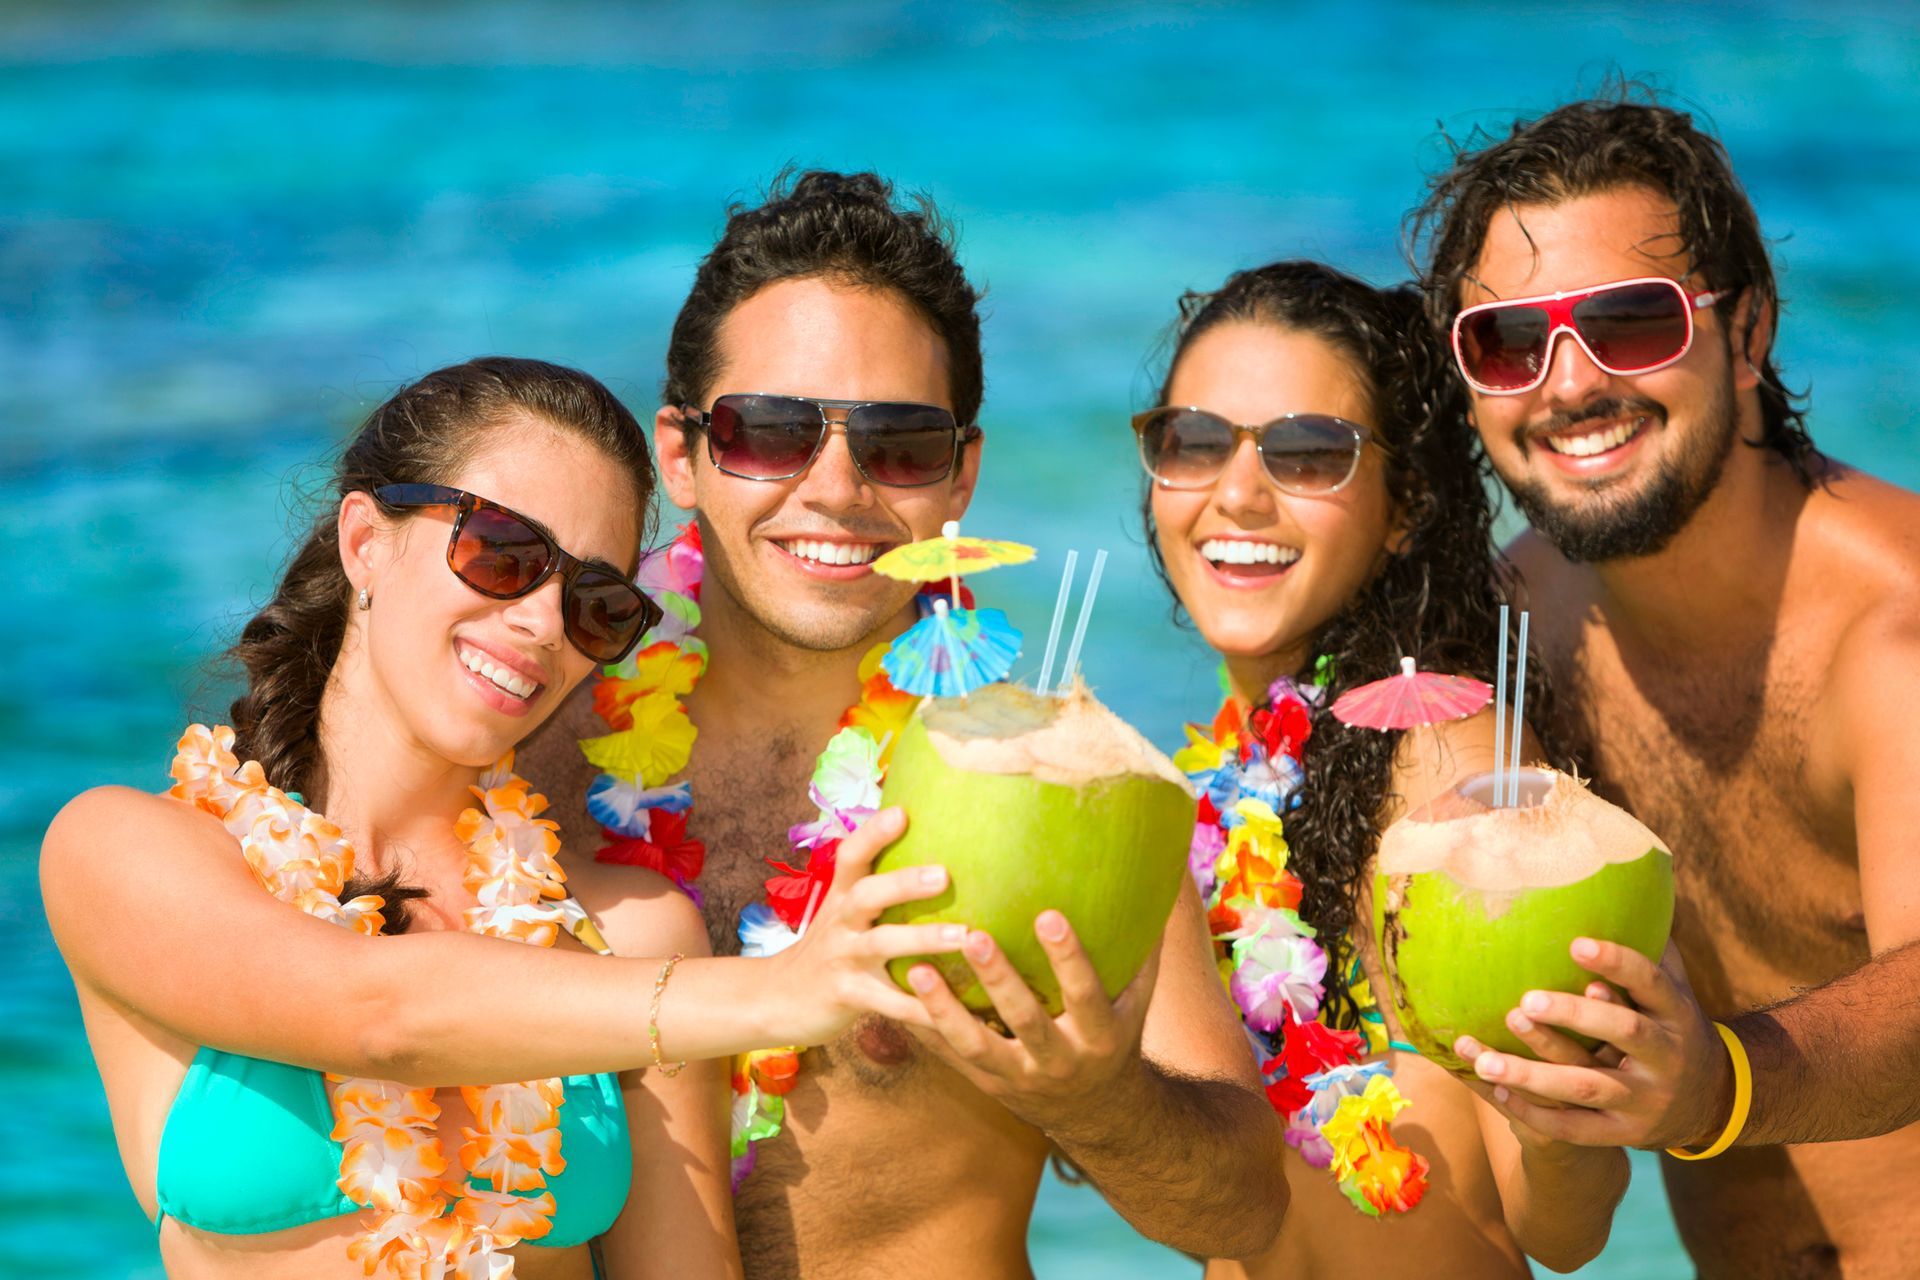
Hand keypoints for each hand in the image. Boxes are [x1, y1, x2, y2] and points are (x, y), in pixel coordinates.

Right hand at [765, 808, 966, 1044]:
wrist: (776, 1000)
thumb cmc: (827, 950)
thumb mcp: (840, 913)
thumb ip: (874, 889)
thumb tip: (930, 856)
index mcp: (840, 897)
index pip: (850, 856)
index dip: (873, 833)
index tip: (902, 812)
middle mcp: (839, 923)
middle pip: (866, 894)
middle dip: (903, 883)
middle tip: (944, 875)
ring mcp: (841, 959)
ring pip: (881, 944)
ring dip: (923, 938)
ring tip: (963, 935)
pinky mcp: (846, 996)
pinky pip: (887, 1001)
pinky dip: (918, 1006)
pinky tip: (949, 1011)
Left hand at [905, 909, 1159, 1133]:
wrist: (1096, 1115)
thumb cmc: (1114, 1039)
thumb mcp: (1136, 1005)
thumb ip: (1142, 952)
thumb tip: (1150, 884)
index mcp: (1100, 1036)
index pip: (1086, 994)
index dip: (1069, 958)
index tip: (1048, 914)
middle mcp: (1060, 1060)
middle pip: (1026, 1020)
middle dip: (1000, 979)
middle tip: (973, 935)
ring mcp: (1019, 1077)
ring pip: (976, 1045)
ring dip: (943, 1008)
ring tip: (914, 967)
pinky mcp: (987, 1084)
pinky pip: (951, 1057)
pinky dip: (923, 1029)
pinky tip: (893, 995)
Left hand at [1458, 938, 1733, 1149]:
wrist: (1712, 1100)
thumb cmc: (1672, 1026)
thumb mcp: (1674, 989)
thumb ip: (1650, 947)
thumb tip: (1624, 881)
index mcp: (1676, 1012)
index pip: (1650, 982)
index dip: (1617, 962)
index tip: (1576, 942)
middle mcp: (1665, 1056)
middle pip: (1621, 1032)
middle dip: (1573, 1016)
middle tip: (1523, 1000)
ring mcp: (1646, 1099)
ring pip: (1586, 1086)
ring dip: (1533, 1074)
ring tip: (1484, 1058)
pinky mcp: (1625, 1133)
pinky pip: (1576, 1128)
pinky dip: (1535, 1113)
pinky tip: (1497, 1092)